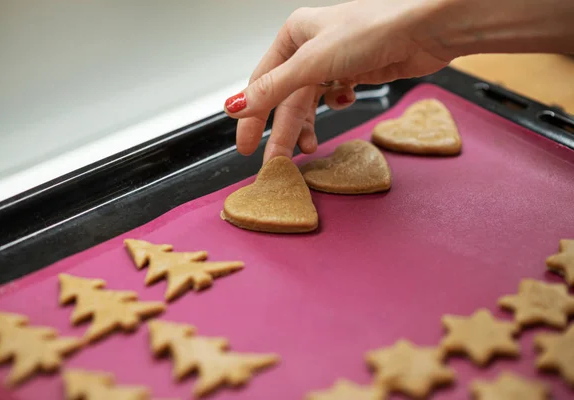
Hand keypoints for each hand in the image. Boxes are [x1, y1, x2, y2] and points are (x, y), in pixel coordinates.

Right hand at [223, 0, 452, 163]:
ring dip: (308, 125)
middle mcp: (311, 46)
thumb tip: (235, 106)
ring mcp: (335, 60)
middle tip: (276, 161)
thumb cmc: (371, 31)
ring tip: (309, 148)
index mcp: (293, 35)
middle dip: (283, 130)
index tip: (246, 145)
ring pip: (311, 101)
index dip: (252, 117)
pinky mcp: (356, 71)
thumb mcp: (312, 63)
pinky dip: (337, 104)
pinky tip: (345, 101)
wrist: (424, 30)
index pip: (262, 83)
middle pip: (288, 98)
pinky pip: (335, 95)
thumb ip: (273, 88)